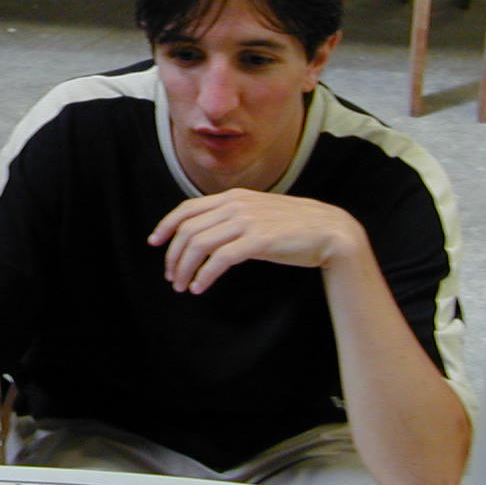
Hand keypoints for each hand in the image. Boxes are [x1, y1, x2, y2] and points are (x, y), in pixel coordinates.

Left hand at [149, 189, 363, 294]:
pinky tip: (201, 287)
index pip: (187, 208)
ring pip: (199, 245)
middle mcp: (236, 205)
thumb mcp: (258, 213)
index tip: (154, 243)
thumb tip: (205, 234)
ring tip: (183, 285)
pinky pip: (220, 259)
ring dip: (185, 268)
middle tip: (171, 276)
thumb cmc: (294, 227)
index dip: (166, 226)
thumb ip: (233, 217)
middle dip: (174, 255)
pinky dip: (205, 275)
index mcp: (233, 197)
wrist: (331, 231)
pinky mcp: (259, 241)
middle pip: (189, 230)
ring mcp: (247, 221)